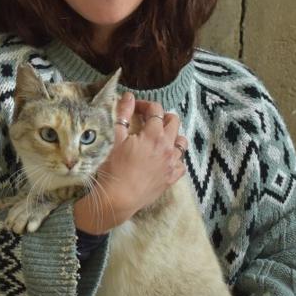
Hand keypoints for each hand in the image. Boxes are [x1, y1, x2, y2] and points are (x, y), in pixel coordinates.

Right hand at [74, 94, 186, 233]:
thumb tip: (128, 97)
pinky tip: (163, 158)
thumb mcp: (113, 138)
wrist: (118, 198)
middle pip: (174, 122)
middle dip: (161, 116)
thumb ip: (122, 114)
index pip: (156, 110)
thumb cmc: (113, 167)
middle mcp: (168, 148)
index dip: (145, 105)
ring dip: (171, 136)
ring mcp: (172, 164)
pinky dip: (175, 158)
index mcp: (154, 135)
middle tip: (147, 120)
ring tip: (157, 137)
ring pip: (181, 142)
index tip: (135, 108)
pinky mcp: (170, 178)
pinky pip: (181, 164)